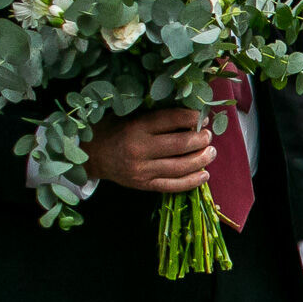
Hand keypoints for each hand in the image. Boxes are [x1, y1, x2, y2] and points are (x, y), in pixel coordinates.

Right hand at [80, 109, 213, 192]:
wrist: (91, 156)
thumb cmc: (112, 130)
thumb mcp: (129, 115)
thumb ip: (155, 115)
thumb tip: (190, 115)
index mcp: (136, 127)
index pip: (171, 120)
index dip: (191, 118)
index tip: (202, 117)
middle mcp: (140, 150)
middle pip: (180, 145)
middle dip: (201, 139)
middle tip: (208, 136)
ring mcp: (142, 170)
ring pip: (181, 167)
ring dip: (202, 159)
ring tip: (211, 152)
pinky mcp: (144, 185)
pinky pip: (173, 186)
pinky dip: (192, 181)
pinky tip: (204, 174)